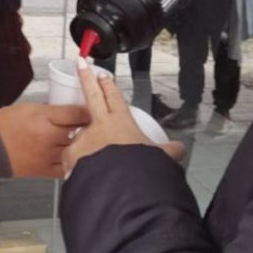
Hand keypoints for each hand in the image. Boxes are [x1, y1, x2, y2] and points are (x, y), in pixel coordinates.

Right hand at [0, 102, 90, 178]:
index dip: (89, 109)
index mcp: (44, 117)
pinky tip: (80, 159)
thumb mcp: (30, 107)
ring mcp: (48, 155)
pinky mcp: (44, 170)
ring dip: (86, 145)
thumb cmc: (4, 125)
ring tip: (93, 141)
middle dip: (91, 126)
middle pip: (79, 130)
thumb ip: (52, 109)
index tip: (95, 108)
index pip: (75, 112)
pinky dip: (75, 162)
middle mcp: (48, 137)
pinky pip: (66, 167)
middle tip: (98, 123)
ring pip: (76, 149)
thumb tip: (71, 110)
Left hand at [62, 60, 183, 175]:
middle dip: (86, 78)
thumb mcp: (158, 157)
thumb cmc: (141, 170)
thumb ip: (168, 151)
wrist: (121, 188)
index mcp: (121, 120)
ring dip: (82, 135)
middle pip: (92, 95)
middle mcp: (101, 124)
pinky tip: (79, 170)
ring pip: (80, 131)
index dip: (108, 85)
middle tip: (81, 64)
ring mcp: (84, 137)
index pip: (114, 97)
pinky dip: (76, 162)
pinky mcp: (72, 154)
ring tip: (85, 146)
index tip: (103, 75)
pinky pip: (72, 156)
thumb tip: (180, 149)